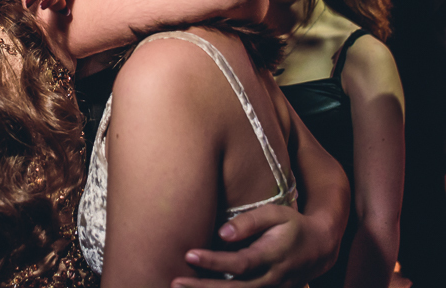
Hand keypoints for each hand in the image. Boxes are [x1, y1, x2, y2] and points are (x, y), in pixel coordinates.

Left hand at [171, 205, 334, 287]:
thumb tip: (222, 233)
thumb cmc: (292, 225)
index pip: (239, 263)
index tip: (189, 254)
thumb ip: (249, 221)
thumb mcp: (276, 214)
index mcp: (272, 256)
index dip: (214, 261)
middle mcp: (272, 279)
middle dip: (203, 287)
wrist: (320, 248)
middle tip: (175, 281)